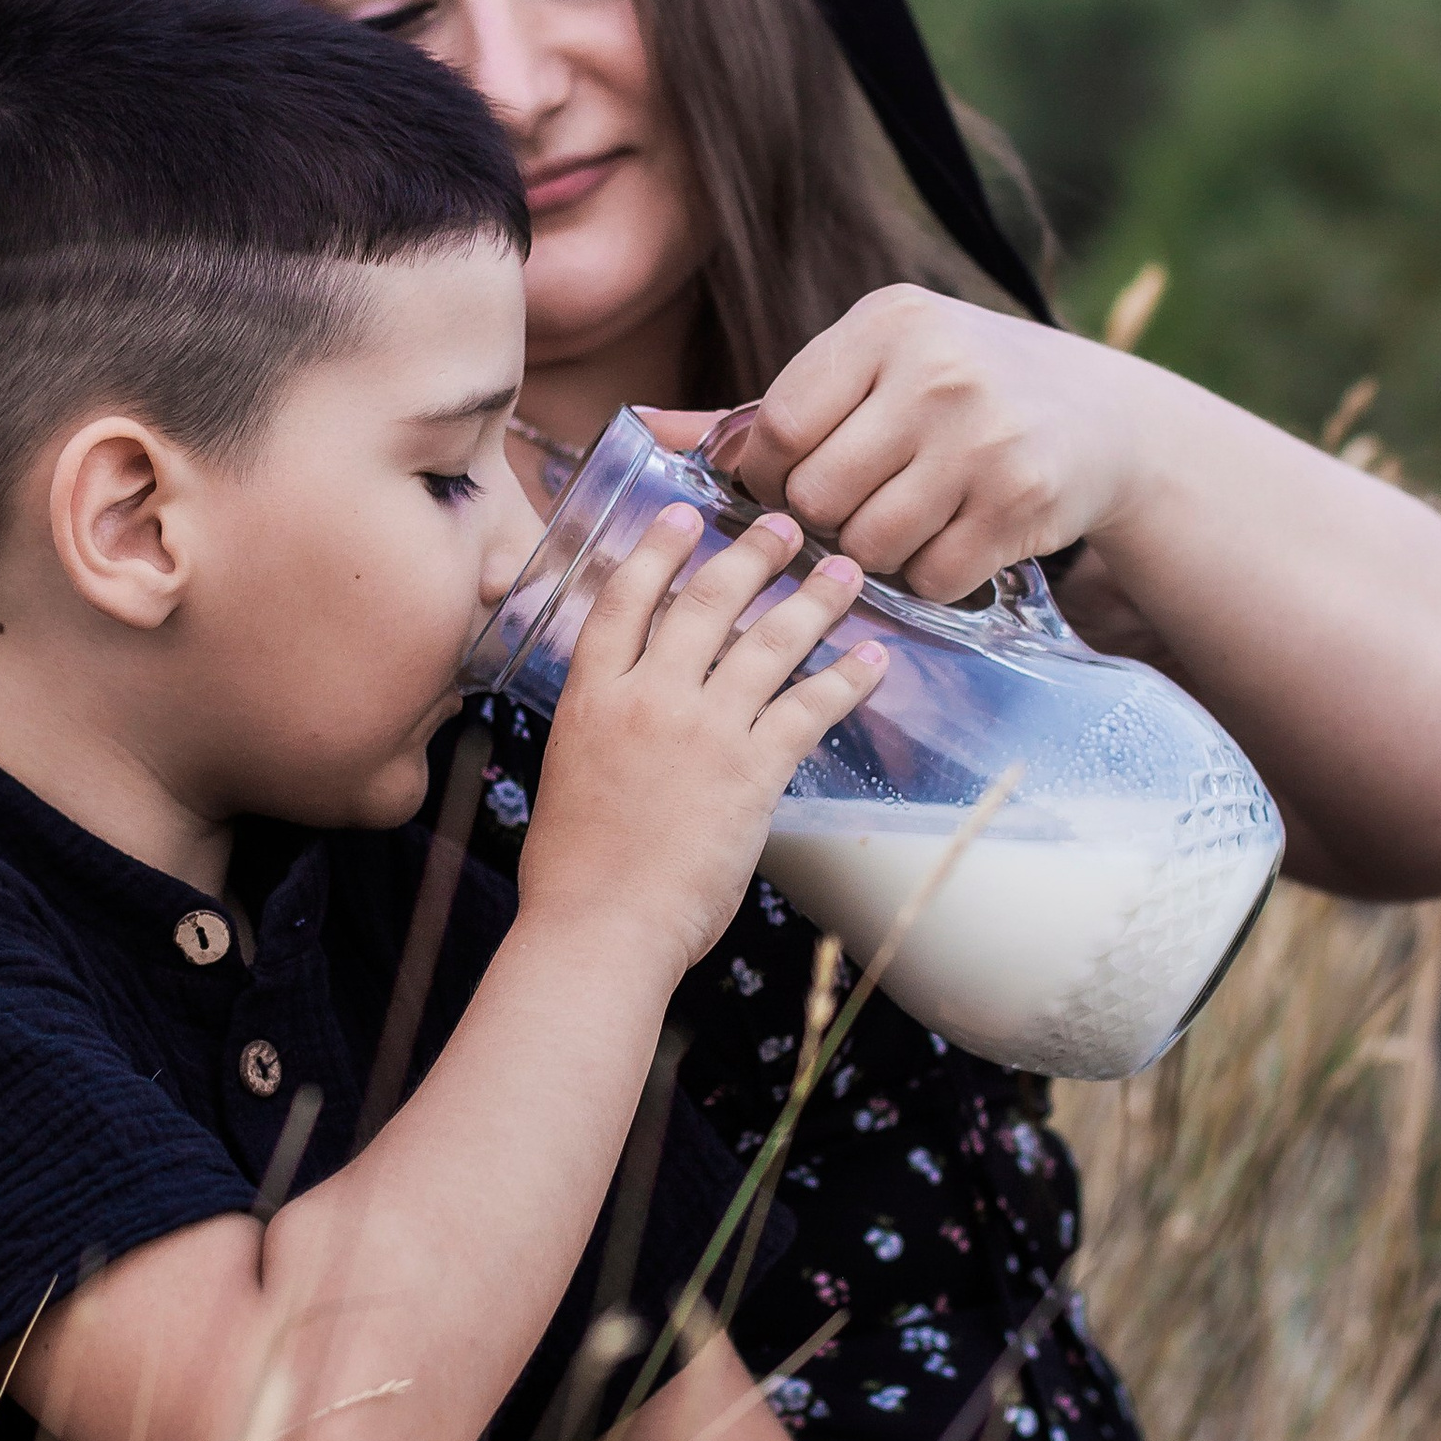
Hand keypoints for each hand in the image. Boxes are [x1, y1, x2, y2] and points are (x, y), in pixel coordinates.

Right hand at [521, 506, 884, 972]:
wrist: (601, 926)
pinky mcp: (751, 771)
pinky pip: (808, 708)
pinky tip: (872, 660)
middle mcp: (647, 697)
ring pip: (768, 642)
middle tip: (786, 526)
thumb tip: (631, 701)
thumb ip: (602, 725)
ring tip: (845, 574)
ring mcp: (703, 730)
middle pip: (706, 601)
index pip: (625, 600)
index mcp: (591, 696)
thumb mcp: (569, 770)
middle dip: (752, 554)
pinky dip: (846, 680)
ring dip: (814, 601)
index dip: (657, 550)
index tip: (684, 514)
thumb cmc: (575, 869)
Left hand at [712, 287, 1141, 603]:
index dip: (762, 475)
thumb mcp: (871, 366)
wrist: (1102, 415)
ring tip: (895, 523)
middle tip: (846, 509)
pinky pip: (929, 577)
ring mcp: (985, 439)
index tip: (782, 483)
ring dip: (868, 555)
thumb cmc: (957, 388)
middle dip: (816, 520)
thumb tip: (646, 428)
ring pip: (867, 544)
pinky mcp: (1023, 503)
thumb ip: (763, 406)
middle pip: (814, 495)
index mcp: (887, 323)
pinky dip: (925, 578)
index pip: (778, 426)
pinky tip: (946, 541)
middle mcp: (937, 373)